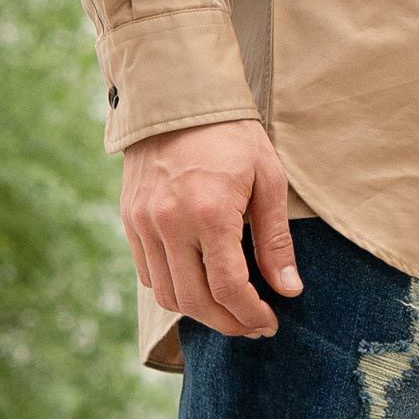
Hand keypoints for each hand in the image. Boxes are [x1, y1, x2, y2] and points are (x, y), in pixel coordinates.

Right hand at [120, 120, 303, 337]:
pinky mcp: (130, 221)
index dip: (251, 316)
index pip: (229, 289)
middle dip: (228, 323)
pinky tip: (200, 285)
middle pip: (196, 302)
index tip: (269, 323)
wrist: (176, 94)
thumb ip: (276, 241)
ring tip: (227, 309)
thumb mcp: (268, 180)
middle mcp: (170, 222)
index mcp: (209, 212)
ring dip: (200, 312)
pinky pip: (149, 276)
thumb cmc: (231, 134)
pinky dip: (175, 290)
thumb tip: (289, 291)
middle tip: (252, 325)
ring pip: (168, 296)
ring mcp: (144, 223)